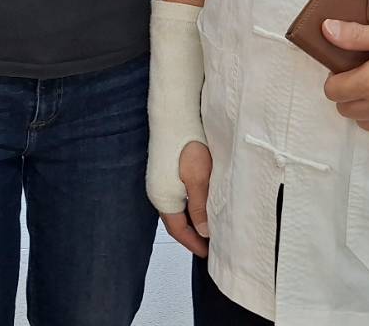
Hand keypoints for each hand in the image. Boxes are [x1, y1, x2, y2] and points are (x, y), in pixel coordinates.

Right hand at [159, 141, 212, 258]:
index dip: (194, 244)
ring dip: (191, 219)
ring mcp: (158, 181)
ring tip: (209, 225)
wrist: (174, 114)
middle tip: (211, 243)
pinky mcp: (162, 170)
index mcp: (163, 199)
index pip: (178, 231)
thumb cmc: (187, 142)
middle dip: (193, 234)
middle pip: (176, 221)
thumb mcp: (199, 178)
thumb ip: (201, 207)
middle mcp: (156, 192)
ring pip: (176, 208)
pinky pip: (176, 196)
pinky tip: (200, 202)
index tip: (208, 253)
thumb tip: (204, 232)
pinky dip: (188, 205)